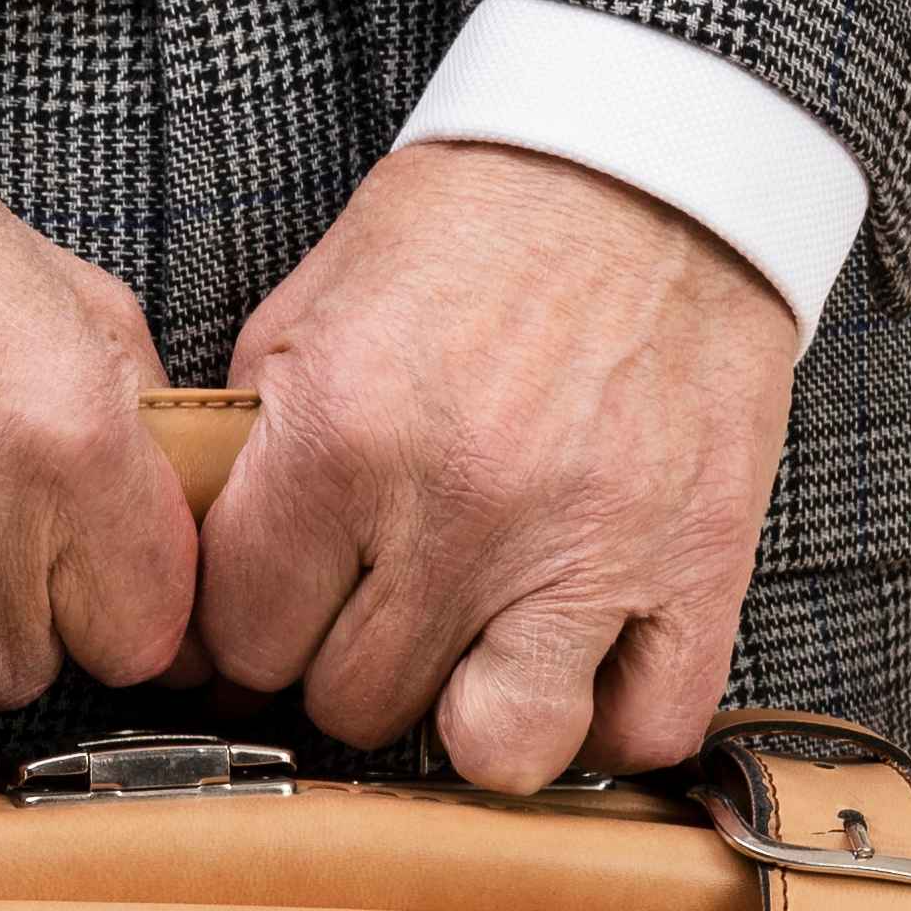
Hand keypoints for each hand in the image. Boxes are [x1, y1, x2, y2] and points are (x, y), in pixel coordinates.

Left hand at [194, 140, 804, 789]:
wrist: (652, 162)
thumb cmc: (476, 227)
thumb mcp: (310, 311)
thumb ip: (253, 454)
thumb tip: (213, 586)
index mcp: (343, 439)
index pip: (247, 636)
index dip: (248, 633)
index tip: (275, 612)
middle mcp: (460, 510)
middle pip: (356, 704)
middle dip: (348, 665)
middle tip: (375, 610)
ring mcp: (587, 549)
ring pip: (492, 749)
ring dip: (466, 716)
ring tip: (469, 656)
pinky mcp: (698, 562)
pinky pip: (645, 726)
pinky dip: (609, 720)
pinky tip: (577, 667)